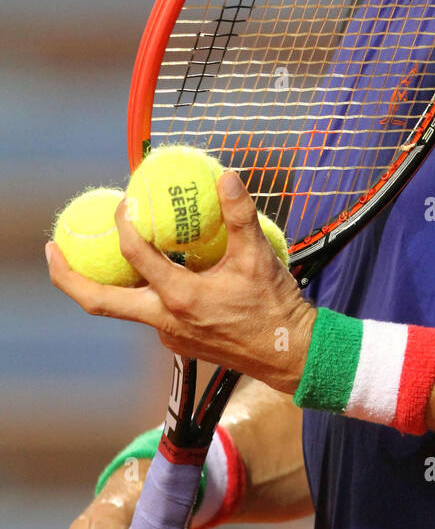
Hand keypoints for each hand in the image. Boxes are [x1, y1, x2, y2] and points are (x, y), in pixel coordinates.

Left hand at [46, 171, 315, 392]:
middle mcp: (165, 321)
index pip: (137, 255)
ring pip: (125, 309)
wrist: (288, 353)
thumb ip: (240, 214)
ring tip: (104, 252)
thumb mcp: (259, 255)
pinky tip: (156, 272)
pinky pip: (150, 314)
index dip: (124, 225)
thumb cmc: (274, 305)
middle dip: (67, 276)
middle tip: (51, 248)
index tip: (123, 203)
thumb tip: (227, 175)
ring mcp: (168, 336)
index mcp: (181, 297)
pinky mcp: (179, 343)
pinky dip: (142, 291)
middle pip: (99, 301)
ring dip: (109, 282)